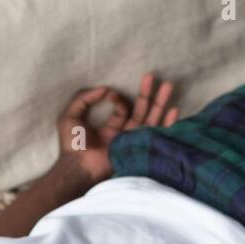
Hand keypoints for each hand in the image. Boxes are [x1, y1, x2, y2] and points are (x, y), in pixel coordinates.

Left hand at [53, 72, 179, 188]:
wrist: (79, 166)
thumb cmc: (72, 145)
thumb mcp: (71, 115)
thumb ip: (84, 98)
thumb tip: (105, 89)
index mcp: (110, 128)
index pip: (122, 109)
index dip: (118, 99)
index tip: (110, 94)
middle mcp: (124, 134)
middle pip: (141, 111)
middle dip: (148, 94)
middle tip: (155, 77)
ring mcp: (132, 142)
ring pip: (150, 120)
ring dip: (160, 103)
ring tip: (168, 85)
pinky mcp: (138, 149)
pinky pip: (155, 135)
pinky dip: (166, 123)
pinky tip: (174, 110)